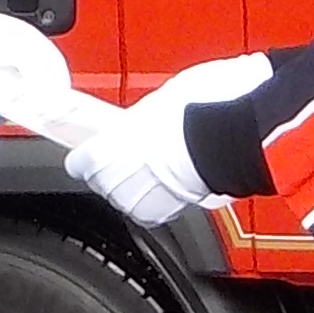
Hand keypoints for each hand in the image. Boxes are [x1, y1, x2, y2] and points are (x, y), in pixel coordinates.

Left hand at [69, 53, 270, 227]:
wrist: (233, 135)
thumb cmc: (203, 108)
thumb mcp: (160, 99)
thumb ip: (141, 118)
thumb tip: (144, 119)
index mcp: (112, 146)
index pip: (80, 163)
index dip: (85, 158)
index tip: (88, 153)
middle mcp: (123, 176)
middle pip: (102, 184)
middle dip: (111, 171)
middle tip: (127, 157)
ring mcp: (145, 197)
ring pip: (124, 201)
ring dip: (132, 189)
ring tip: (150, 172)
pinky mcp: (167, 212)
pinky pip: (149, 213)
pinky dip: (154, 202)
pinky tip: (165, 188)